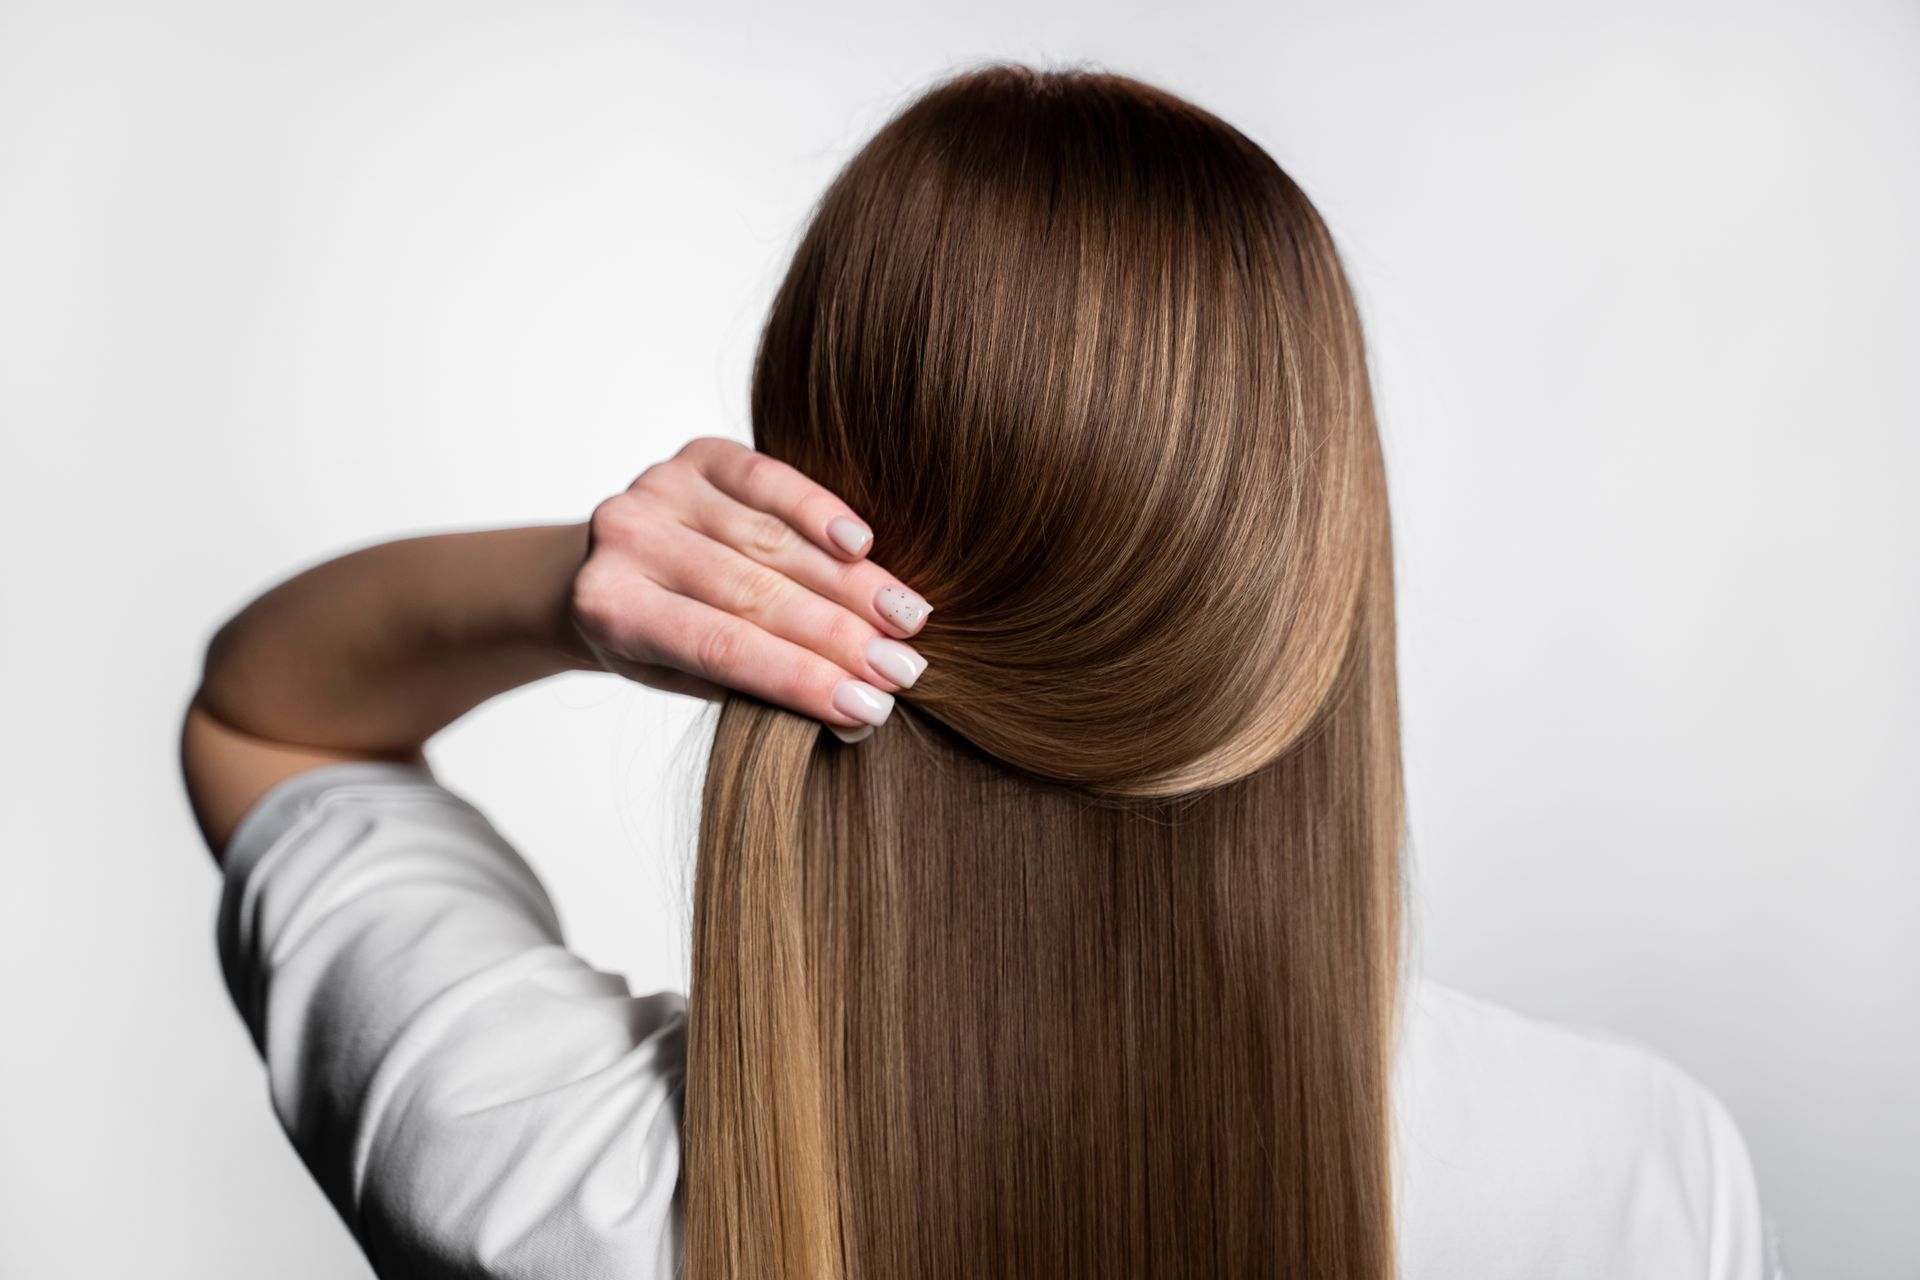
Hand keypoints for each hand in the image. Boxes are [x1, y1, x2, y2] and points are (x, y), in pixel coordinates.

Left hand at [569, 437, 932, 741]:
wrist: (597, 565)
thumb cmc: (655, 636)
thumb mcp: (687, 678)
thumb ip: (760, 690)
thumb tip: (860, 720)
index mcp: (611, 609)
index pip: (722, 649)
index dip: (800, 678)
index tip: (870, 709)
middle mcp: (625, 540)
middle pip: (753, 593)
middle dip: (839, 635)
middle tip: (905, 669)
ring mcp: (657, 489)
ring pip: (772, 541)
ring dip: (850, 583)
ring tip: (908, 618)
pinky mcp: (696, 454)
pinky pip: (767, 479)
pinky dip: (820, 510)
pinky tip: (864, 544)